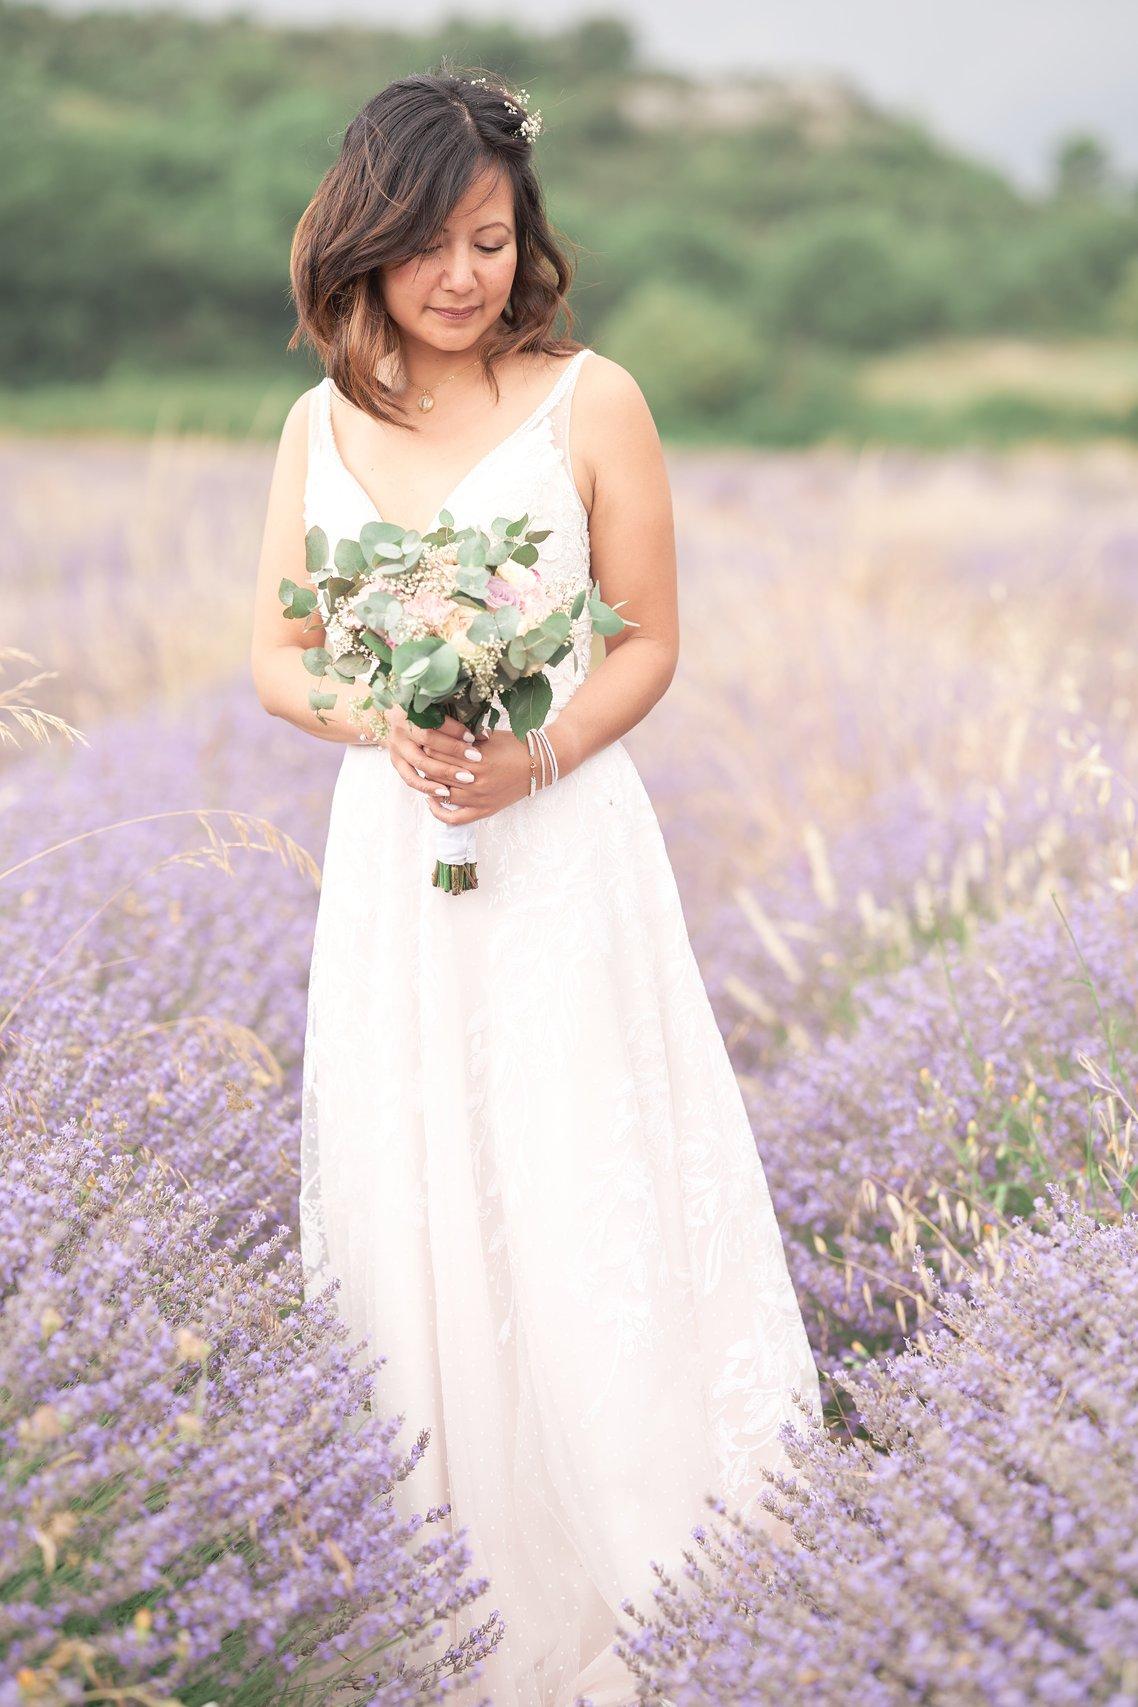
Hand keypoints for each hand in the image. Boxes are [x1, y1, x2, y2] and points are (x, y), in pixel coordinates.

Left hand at [386, 707, 532, 825]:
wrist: (539, 763)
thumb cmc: (514, 745)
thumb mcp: (488, 736)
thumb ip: (463, 737)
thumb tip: (436, 733)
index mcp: (477, 759)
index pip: (439, 752)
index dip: (428, 745)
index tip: (423, 740)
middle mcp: (476, 782)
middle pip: (437, 773)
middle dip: (427, 763)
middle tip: (420, 755)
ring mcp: (479, 799)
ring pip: (442, 794)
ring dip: (431, 783)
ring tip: (426, 773)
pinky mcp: (484, 811)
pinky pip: (455, 819)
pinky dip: (439, 812)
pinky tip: (431, 801)